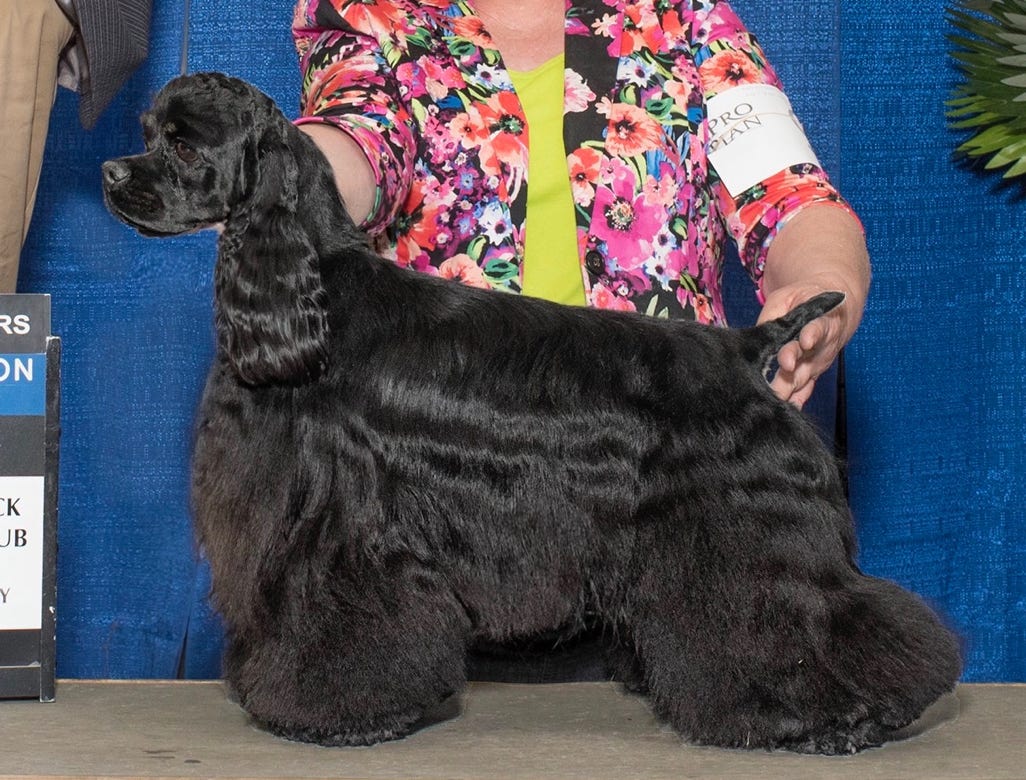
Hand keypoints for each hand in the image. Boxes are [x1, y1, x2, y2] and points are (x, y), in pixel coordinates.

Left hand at [757, 277, 856, 408]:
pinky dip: (797, 400)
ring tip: (777, 396)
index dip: (811, 335)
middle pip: (805, 361)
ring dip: (790, 388)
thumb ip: (772, 315)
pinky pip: (805, 390)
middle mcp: (820, 347)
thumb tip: (758, 334)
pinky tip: (788, 408)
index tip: (805, 340)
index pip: (816, 329)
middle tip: (780, 376)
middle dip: (792, 370)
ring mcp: (817, 364)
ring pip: (803, 379)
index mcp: (819, 323)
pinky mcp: (813, 375)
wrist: (834, 310)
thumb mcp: (786, 298)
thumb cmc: (804, 300)